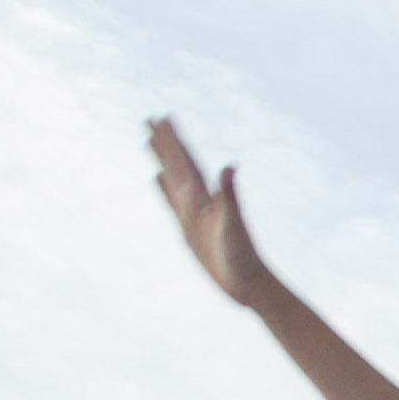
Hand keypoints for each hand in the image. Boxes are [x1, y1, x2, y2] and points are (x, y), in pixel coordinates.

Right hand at [149, 117, 271, 305]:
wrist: (249, 283)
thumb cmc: (243, 255)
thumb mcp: (233, 223)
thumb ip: (229, 195)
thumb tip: (230, 165)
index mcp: (207, 197)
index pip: (186, 162)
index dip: (174, 140)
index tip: (162, 117)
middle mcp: (199, 201)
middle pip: (177, 164)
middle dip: (164, 142)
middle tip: (150, 118)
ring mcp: (193, 213)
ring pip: (172, 179)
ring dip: (162, 159)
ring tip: (149, 140)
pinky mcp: (188, 228)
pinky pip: (171, 202)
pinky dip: (163, 188)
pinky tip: (158, 177)